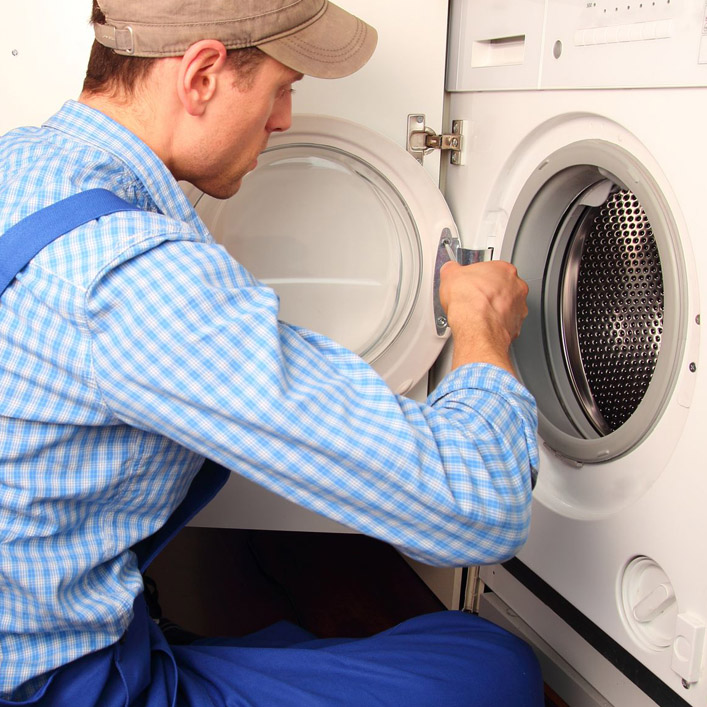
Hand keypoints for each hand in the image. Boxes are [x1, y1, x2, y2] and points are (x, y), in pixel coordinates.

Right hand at [438, 260, 528, 375]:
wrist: (475, 325)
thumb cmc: (470, 300)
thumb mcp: (450, 274)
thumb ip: (453, 269)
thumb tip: (450, 270)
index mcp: (505, 270)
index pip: (494, 269)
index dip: (481, 277)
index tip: (472, 282)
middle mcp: (517, 288)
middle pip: (505, 287)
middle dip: (491, 292)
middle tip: (476, 298)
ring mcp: (519, 308)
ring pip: (508, 306)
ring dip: (496, 309)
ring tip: (479, 313)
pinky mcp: (516, 327)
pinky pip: (507, 324)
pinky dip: (497, 325)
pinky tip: (484, 325)